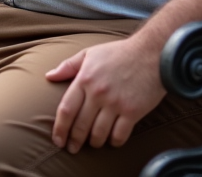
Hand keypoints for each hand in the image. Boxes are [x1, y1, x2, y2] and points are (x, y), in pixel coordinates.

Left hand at [45, 36, 166, 153]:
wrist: (151, 53)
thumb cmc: (119, 53)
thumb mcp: (90, 53)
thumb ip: (68, 66)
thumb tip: (49, 76)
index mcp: (85, 79)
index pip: (66, 110)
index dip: (60, 129)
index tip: (58, 140)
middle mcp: (98, 93)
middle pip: (80, 126)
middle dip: (74, 141)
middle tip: (73, 148)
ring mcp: (116, 103)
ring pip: (98, 134)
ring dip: (94, 142)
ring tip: (93, 142)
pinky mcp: (133, 111)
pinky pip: (119, 135)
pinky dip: (114, 142)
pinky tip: (112, 139)